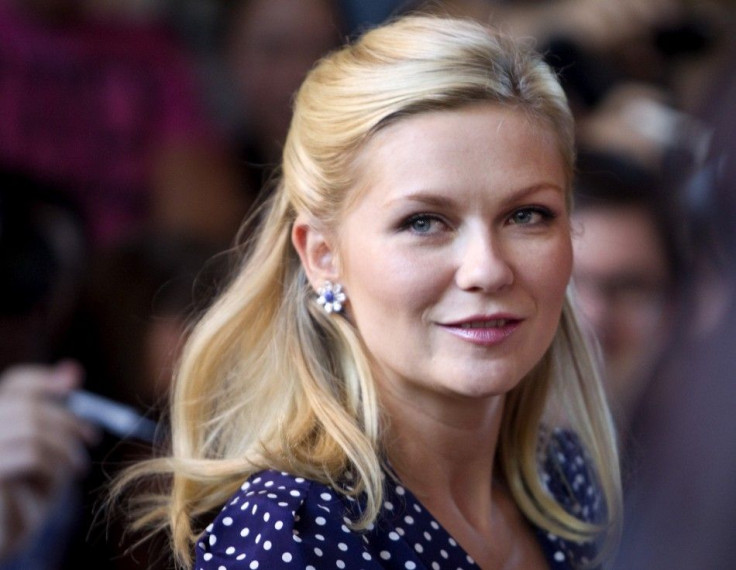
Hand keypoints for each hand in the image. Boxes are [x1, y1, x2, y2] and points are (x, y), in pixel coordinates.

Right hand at [0, 361, 98, 560]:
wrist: (1, 539)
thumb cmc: (22, 492)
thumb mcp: (43, 449)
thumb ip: (52, 411)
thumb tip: (73, 371)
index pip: (15, 383)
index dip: (45, 381)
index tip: (75, 387)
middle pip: (26, 405)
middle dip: (68, 419)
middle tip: (91, 436)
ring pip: (33, 430)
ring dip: (63, 449)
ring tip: (76, 468)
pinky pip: (30, 456)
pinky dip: (53, 468)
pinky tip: (56, 486)